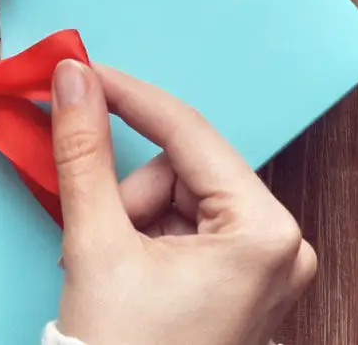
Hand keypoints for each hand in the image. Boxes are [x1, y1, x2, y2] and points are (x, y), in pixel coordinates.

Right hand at [49, 60, 316, 344]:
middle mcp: (282, 247)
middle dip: (129, 197)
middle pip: (184, 171)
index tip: (84, 72)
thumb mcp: (96, 243)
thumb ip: (84, 152)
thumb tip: (75, 81)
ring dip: (134, 222)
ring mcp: (269, 269)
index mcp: (265, 233)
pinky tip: (130, 279)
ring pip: (182, 199)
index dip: (129, 98)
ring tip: (113, 272)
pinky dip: (148, 242)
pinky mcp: (249, 286)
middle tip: (99, 241)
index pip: (189, 134)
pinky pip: (191, 231)